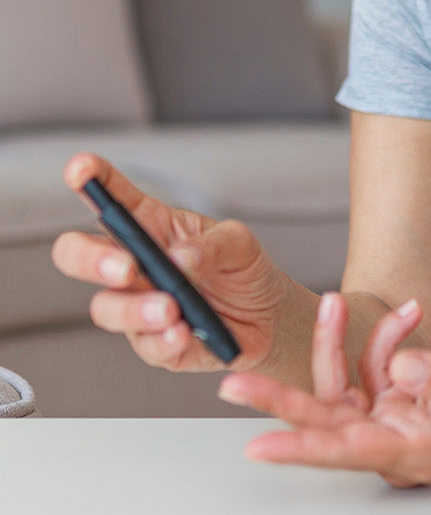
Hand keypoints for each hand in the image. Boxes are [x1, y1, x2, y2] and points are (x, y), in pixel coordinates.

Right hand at [52, 153, 291, 374]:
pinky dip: (163, 339)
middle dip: (90, 259)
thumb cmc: (243, 269)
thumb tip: (181, 259)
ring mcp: (138, 304)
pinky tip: (183, 332)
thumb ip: (212, 244)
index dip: (90, 180)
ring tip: (173, 309)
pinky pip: (143, 344)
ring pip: (106, 307)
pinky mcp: (152, 342)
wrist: (267, 318)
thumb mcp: (239, 242)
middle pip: (79, 255)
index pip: (112, 198)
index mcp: (150, 226)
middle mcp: (135, 264)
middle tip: (126, 268)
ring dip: (136, 309)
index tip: (81, 170)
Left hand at [218, 292, 430, 486]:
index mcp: (413, 452)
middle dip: (280, 398)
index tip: (257, 446)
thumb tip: (403, 367)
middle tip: (234, 384)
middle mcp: (392, 441)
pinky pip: (370, 365)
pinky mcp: (392, 401)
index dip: (299, 448)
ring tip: (368, 304)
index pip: (344, 451)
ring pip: (344, 382)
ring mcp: (389, 421)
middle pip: (324, 421)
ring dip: (347, 340)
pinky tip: (409, 315)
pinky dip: (383, 337)